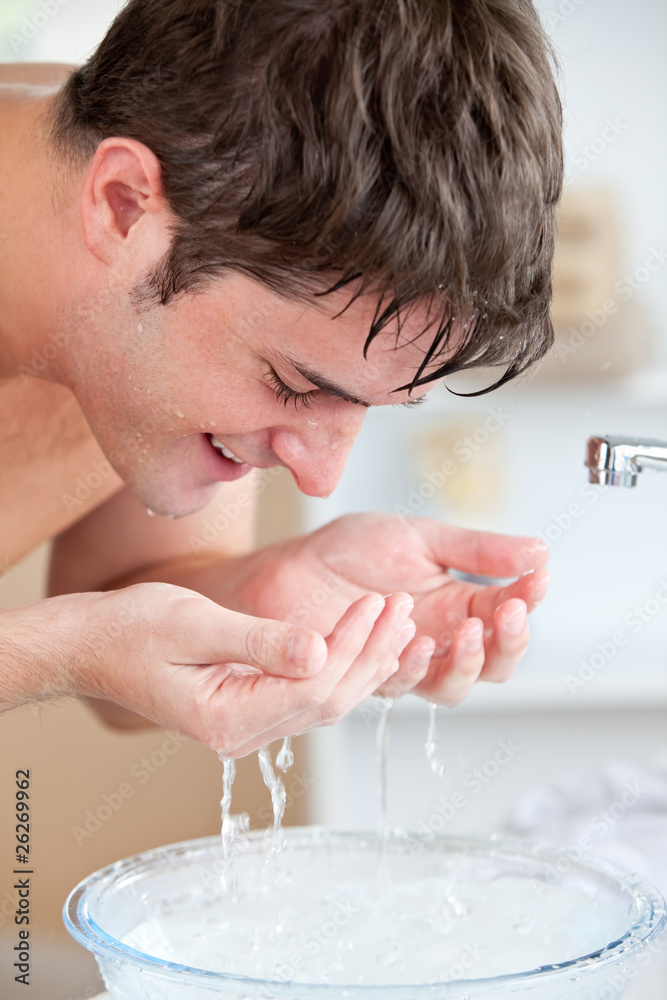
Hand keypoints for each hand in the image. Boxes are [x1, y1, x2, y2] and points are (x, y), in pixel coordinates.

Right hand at [3, 583, 420, 755]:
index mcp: (227, 719)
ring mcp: (245, 725)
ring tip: (397, 620)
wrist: (90, 645)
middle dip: (373, 654)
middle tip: (405, 608)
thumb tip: (319, 651)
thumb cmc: (130, 629)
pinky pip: (306, 694)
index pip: (314, 686)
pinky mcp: (247, 709)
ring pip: (323, 699)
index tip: (380, 603)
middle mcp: (241, 733)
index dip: (355, 645)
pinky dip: (339, 666)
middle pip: (329, 700)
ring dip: (363, 660)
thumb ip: (258, 640)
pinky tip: (361, 640)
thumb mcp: (193, 623)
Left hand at [222, 514, 549, 706]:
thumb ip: (478, 550)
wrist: (290, 565)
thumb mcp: (421, 537)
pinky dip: (413, 666)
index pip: (509, 614)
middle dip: (510, 642)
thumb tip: (541, 552)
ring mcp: (406, 662)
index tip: (538, 579)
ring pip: (454, 687)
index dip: (529, 600)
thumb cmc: (352, 550)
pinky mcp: (370, 676)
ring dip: (466, 662)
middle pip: (494, 665)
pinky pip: (400, 686)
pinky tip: (416, 641)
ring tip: (466, 629)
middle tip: (509, 612)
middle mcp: (440, 640)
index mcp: (459, 603)